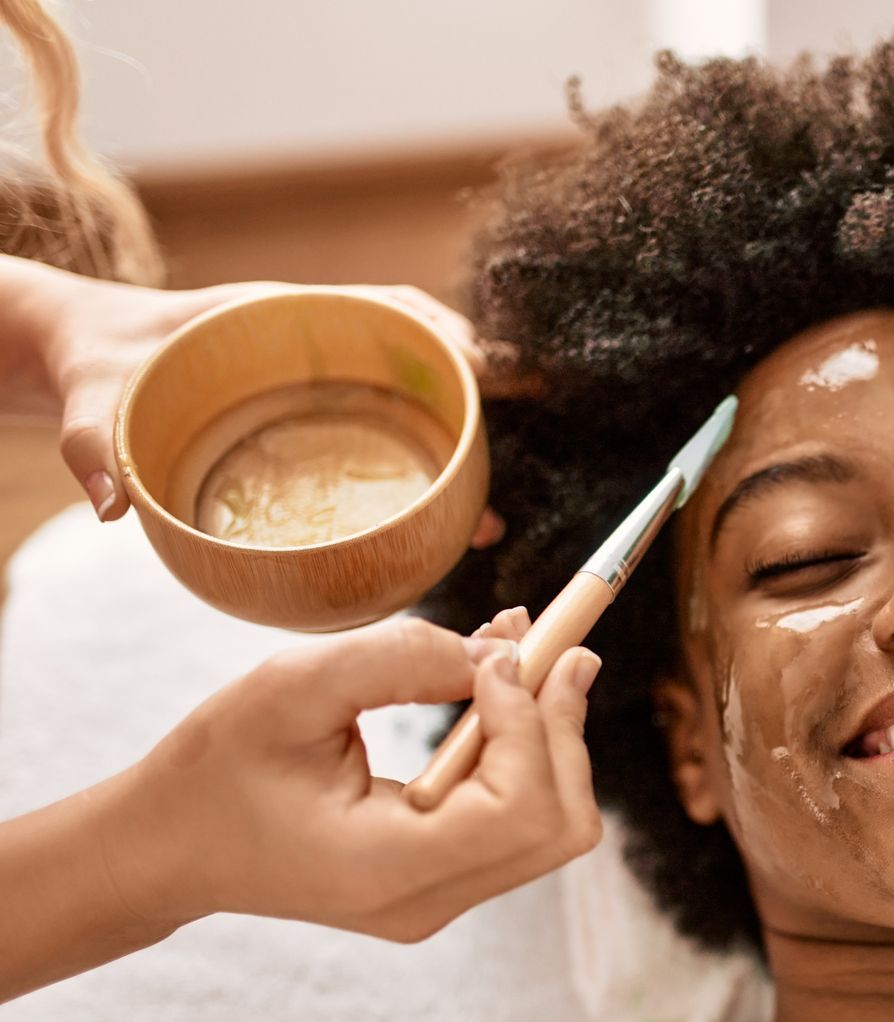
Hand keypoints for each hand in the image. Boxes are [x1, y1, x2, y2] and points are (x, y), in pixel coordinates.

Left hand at [29, 266, 505, 546]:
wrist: (86, 363)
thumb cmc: (94, 363)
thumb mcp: (90, 393)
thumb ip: (92, 441)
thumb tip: (108, 505)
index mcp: (278, 319)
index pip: (380, 306)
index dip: (435, 330)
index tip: (475, 363)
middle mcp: (312, 351)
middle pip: (413, 363)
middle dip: (465, 404)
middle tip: (488, 468)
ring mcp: (319, 391)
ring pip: (405, 410)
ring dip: (448, 456)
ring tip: (478, 517)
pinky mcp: (313, 428)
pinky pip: (378, 444)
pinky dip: (414, 478)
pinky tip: (432, 527)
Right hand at [110, 609, 601, 942]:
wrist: (169, 847)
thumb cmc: (214, 769)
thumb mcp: (289, 688)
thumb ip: (398, 661)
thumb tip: (498, 653)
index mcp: (387, 870)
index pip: (520, 809)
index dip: (531, 724)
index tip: (499, 653)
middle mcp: (427, 901)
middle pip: (559, 823)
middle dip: (564, 724)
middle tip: (557, 640)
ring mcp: (438, 898)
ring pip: (550, 822)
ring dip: (550, 732)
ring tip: (522, 652)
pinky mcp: (440, 878)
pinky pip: (515, 818)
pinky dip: (522, 751)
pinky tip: (496, 690)